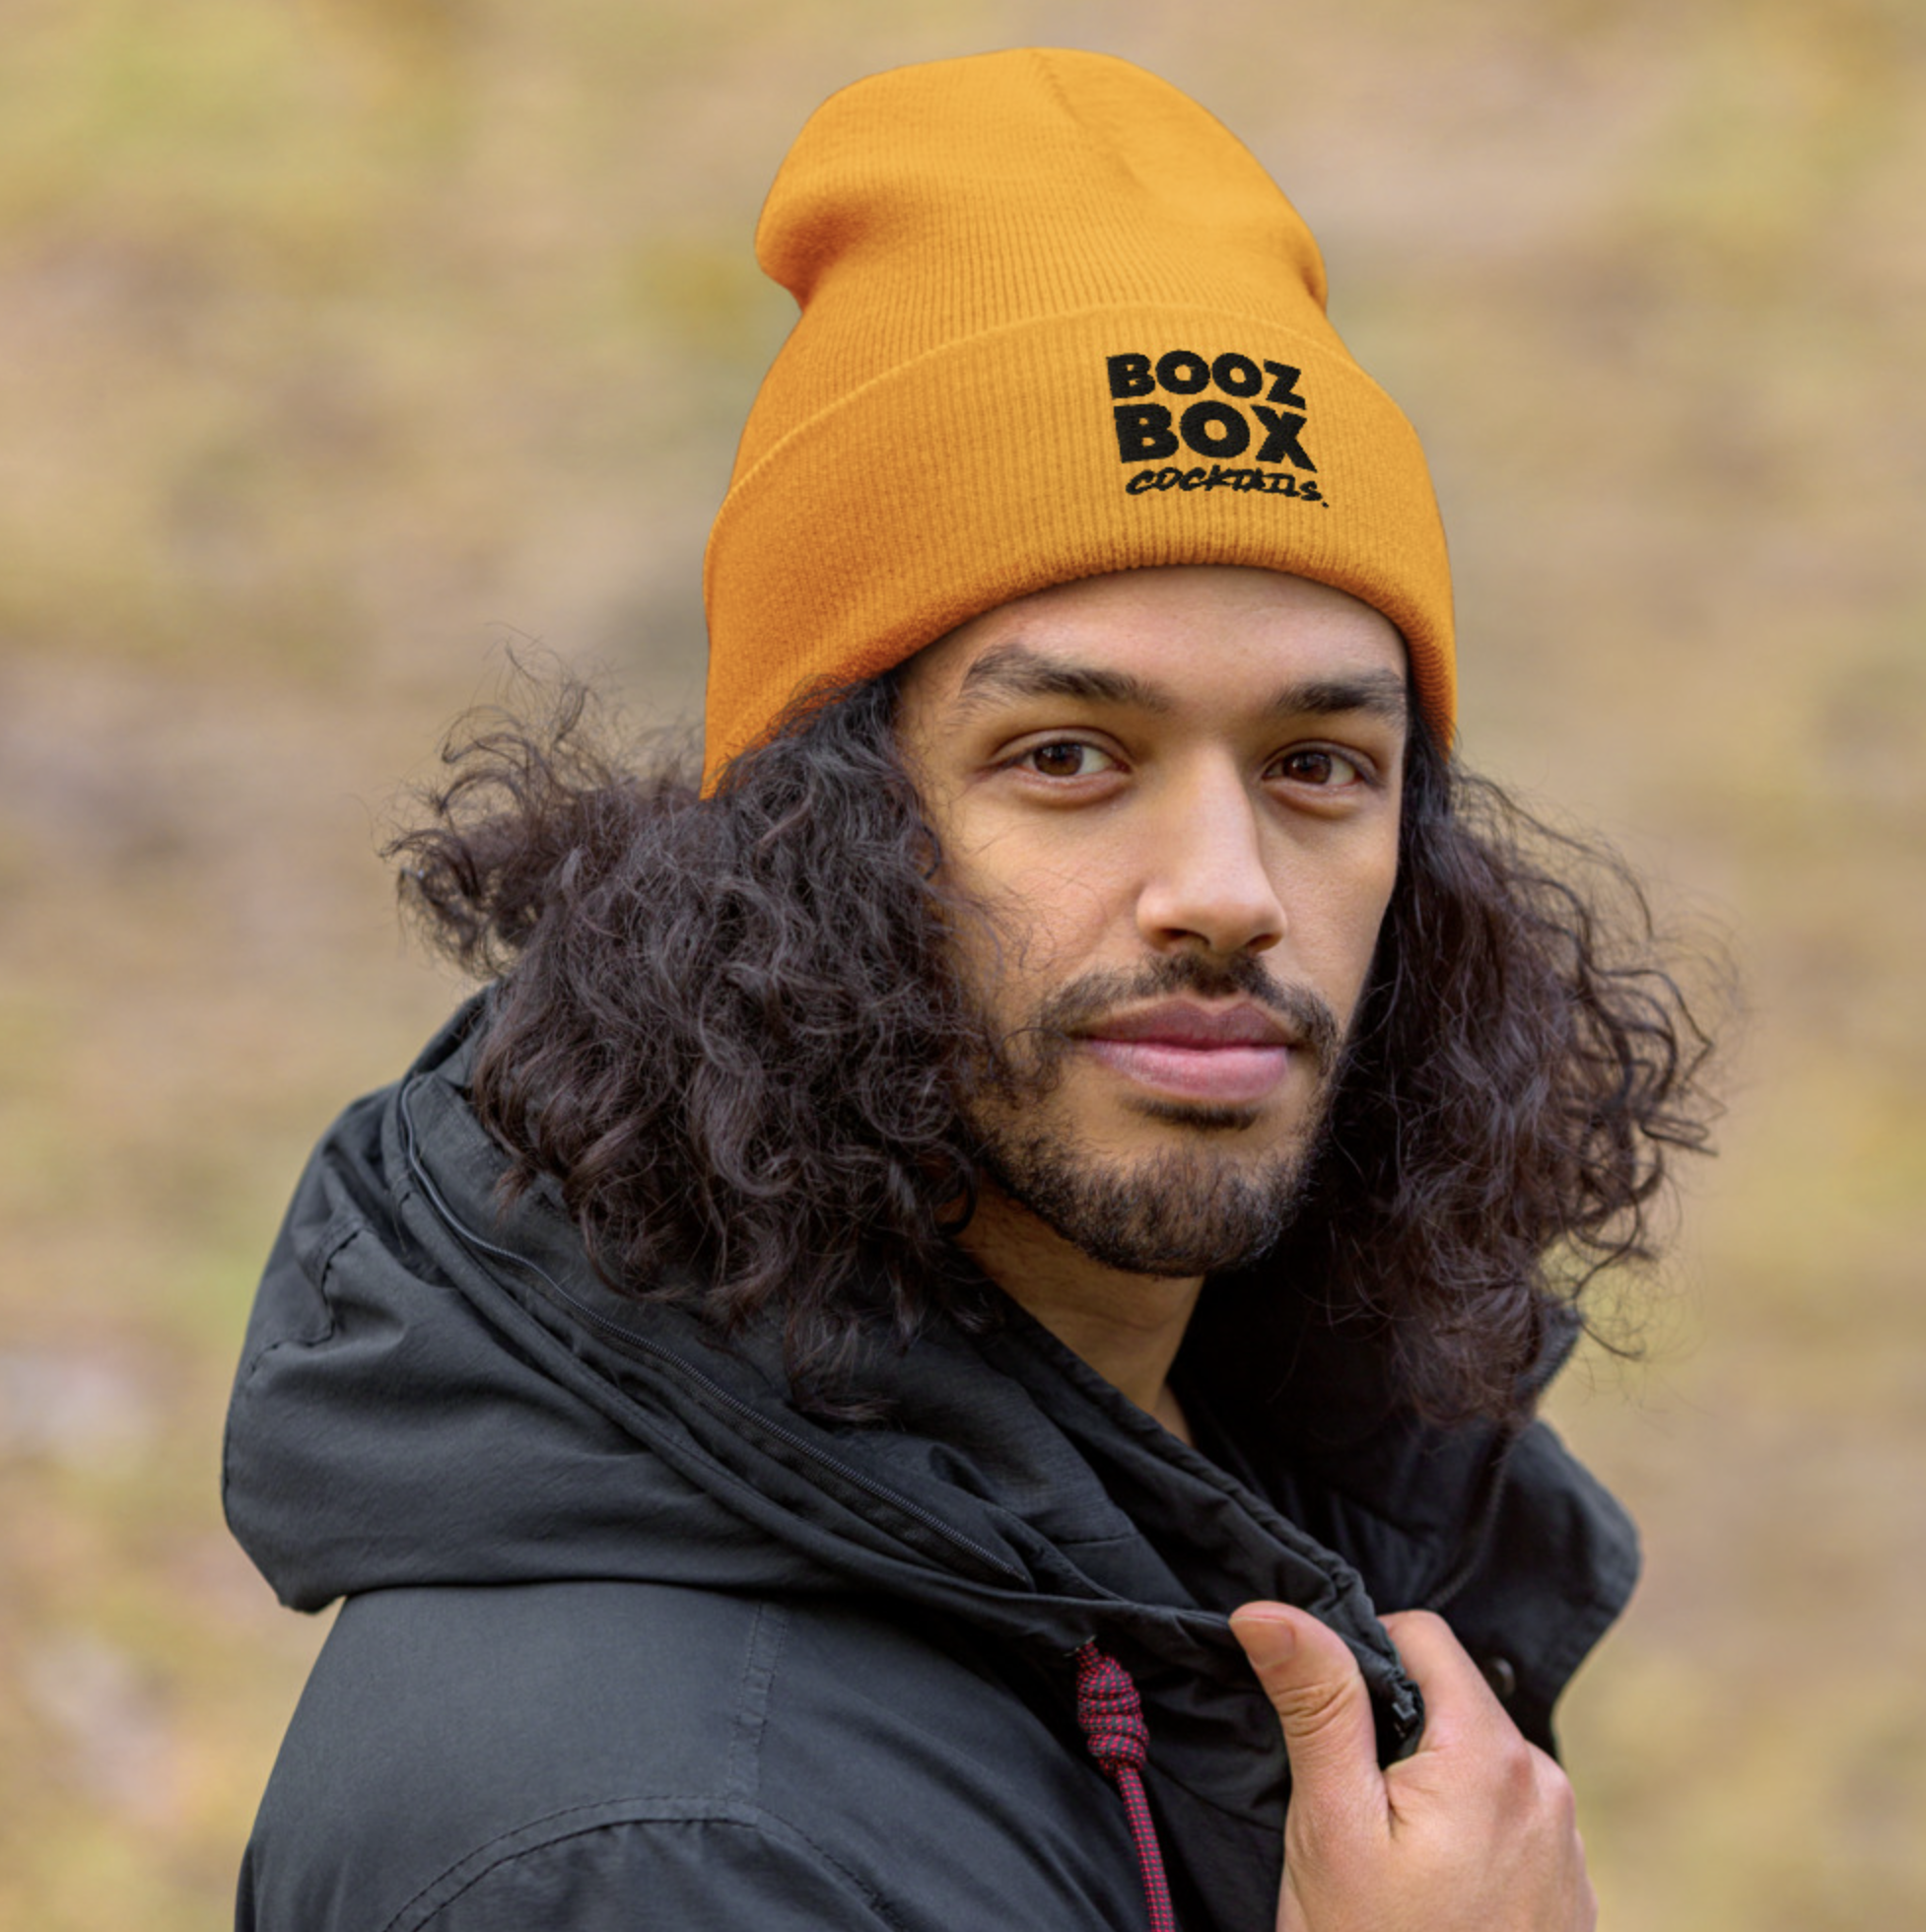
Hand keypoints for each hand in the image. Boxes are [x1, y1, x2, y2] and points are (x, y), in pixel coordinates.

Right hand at [1229, 1604, 1595, 1931]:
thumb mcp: (1330, 1826)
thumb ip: (1316, 1702)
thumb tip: (1269, 1607)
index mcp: (1492, 1755)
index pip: (1422, 1635)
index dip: (1358, 1657)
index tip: (1322, 1726)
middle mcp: (1547, 1786)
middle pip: (1451, 1700)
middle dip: (1392, 1731)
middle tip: (1345, 1811)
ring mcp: (1568, 1846)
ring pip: (1476, 1762)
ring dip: (1428, 1784)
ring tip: (1386, 1867)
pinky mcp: (1569, 1896)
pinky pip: (1506, 1822)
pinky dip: (1462, 1835)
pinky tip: (1428, 1900)